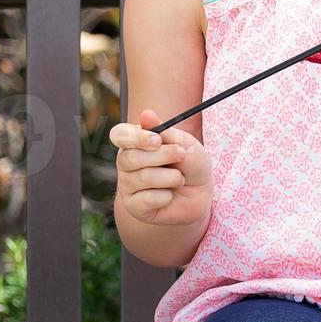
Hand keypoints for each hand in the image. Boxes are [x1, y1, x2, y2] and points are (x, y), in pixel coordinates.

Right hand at [110, 108, 212, 227]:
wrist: (200, 194)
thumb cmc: (191, 164)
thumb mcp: (186, 144)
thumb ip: (167, 133)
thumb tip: (146, 114)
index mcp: (135, 141)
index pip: (119, 135)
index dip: (136, 138)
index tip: (157, 140)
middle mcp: (126, 162)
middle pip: (131, 157)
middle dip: (163, 156)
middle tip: (181, 155)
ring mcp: (127, 185)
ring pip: (143, 177)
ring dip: (171, 177)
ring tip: (180, 178)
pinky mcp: (134, 206)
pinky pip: (147, 199)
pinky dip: (167, 196)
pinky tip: (170, 196)